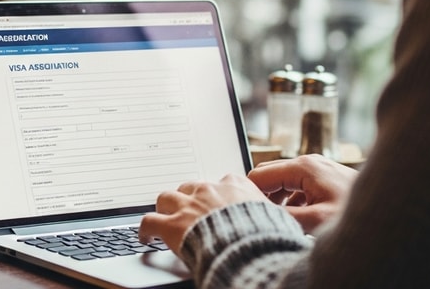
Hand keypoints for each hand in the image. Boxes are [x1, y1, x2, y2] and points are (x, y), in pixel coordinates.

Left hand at [139, 174, 268, 251]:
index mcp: (236, 186)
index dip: (218, 195)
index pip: (223, 182)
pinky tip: (145, 237)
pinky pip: (149, 221)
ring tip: (164, 217)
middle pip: (191, 186)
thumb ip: (271, 217)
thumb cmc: (267, 237)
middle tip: (188, 210)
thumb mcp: (277, 221)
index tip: (218, 203)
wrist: (248, 248)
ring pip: (166, 197)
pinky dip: (145, 229)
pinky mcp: (172, 225)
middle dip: (188, 197)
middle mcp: (209, 190)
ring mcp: (188, 206)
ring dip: (166, 207)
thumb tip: (284, 226)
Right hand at [248, 154, 357, 231]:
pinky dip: (292, 204)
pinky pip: (298, 189)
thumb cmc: (360, 214)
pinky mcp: (326, 181)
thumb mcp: (316, 220)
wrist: (391, 211)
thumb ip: (283, 216)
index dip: (248, 193)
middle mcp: (310, 163)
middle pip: (269, 176)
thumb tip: (258, 215)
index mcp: (304, 166)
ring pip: (283, 184)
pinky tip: (298, 222)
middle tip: (258, 219)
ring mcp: (319, 171)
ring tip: (277, 222)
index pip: (259, 174)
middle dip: (261, 197)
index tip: (242, 212)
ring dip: (277, 202)